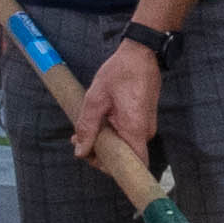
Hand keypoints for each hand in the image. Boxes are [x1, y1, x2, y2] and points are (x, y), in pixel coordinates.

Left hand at [84, 36, 163, 167]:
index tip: (95, 159)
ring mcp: (145, 126)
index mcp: (135, 129)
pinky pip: (127, 135)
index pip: (134, 165)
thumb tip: (80, 151)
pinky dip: (112, 133)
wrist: (141, 52)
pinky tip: (98, 121)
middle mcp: (145, 132)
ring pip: (124, 145)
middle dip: (100, 153)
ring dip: (104, 142)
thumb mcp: (96, 98)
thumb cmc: (121, 72)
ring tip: (83, 129)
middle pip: (125, 157)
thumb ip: (87, 127)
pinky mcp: (143, 120)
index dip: (115, 170)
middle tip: (78, 141)